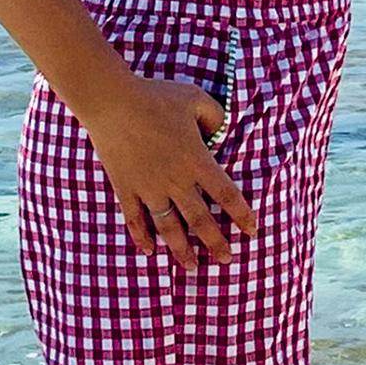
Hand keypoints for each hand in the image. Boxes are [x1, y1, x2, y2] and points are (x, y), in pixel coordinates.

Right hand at [80, 74, 258, 270]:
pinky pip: (135, 220)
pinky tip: (150, 252)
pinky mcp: (125, 188)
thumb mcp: (196, 98)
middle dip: (215, 242)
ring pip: (168, 228)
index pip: (226, 194)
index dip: (241, 214)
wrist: (112, 102)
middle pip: (200, 220)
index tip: (252, 231)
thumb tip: (222, 131)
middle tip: (227, 260)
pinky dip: (142, 238)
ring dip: (181, 249)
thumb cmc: (156, 97)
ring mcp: (148, 188)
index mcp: (196, 160)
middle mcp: (175, 180)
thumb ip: (215, 116)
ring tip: (191, 268)